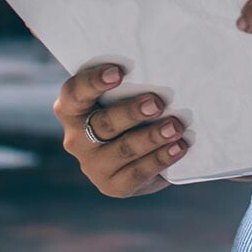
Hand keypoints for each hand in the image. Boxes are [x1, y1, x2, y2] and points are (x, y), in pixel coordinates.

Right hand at [53, 63, 188, 196]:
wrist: (140, 147)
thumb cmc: (132, 103)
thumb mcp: (126, 90)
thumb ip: (132, 80)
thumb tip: (162, 66)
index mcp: (72, 109)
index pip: (75, 93)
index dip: (93, 82)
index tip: (118, 72)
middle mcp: (76, 138)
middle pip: (103, 124)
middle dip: (132, 112)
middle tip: (157, 103)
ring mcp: (93, 165)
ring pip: (123, 149)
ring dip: (152, 137)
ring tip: (175, 127)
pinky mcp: (112, 185)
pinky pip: (137, 173)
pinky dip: (160, 159)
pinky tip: (179, 147)